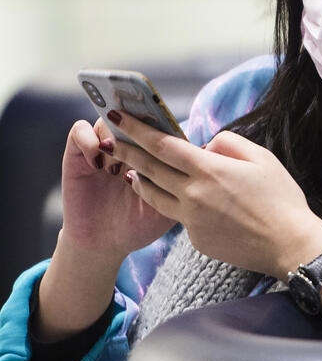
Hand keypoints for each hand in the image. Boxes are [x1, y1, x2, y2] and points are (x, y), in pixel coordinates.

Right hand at [35, 118, 175, 341]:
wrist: (106, 245)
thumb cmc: (141, 224)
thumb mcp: (169, 205)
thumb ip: (183, 183)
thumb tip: (205, 157)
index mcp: (151, 154)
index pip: (157, 126)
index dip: (161, 120)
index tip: (167, 123)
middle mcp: (127, 146)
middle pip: (132, 116)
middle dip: (138, 115)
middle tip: (142, 120)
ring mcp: (102, 149)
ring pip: (107, 119)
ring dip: (114, 132)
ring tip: (118, 156)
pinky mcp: (76, 156)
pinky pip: (80, 131)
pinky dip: (89, 138)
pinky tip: (99, 160)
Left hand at [103, 112, 321, 278]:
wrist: (289, 244)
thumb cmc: (281, 198)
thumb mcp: (262, 159)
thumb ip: (229, 143)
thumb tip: (207, 145)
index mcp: (209, 170)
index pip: (163, 145)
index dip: (137, 129)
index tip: (118, 116)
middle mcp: (193, 195)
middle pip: (149, 169)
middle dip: (126, 151)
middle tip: (110, 139)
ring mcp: (192, 220)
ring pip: (154, 196)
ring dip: (140, 180)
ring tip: (131, 171)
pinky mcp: (196, 239)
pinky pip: (180, 217)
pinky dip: (177, 204)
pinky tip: (182, 200)